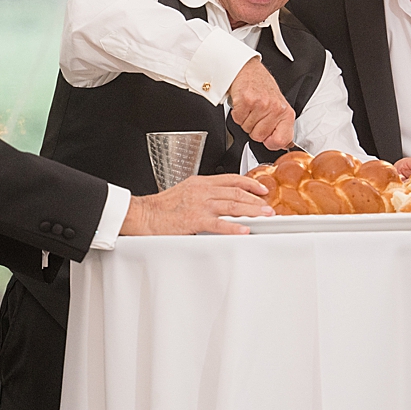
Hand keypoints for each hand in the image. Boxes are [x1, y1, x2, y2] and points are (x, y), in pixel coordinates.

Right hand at [121, 173, 272, 235]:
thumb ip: (203, 194)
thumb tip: (221, 200)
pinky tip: (244, 230)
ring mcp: (199, 205)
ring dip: (251, 211)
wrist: (142, 215)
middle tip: (268, 207)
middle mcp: (202, 191)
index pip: (231, 179)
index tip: (261, 189)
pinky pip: (218, 224)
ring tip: (264, 216)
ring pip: (232, 205)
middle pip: (236, 193)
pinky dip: (234, 227)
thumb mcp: (185, 192)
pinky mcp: (194, 220)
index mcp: (200, 183)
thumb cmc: (161, 207)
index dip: (250, 184)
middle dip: (255, 200)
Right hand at [227, 58, 295, 149]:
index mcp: (286, 112)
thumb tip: (283, 144)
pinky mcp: (246, 101)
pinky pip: (238, 119)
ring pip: (247, 129)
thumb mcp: (278, 105)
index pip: (283, 141)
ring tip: (250, 107)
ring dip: (245, 120)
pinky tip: (243, 103)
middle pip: (259, 137)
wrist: (247, 69)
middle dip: (254, 128)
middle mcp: (275, 108)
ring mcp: (261, 105)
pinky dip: (237, 114)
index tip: (268, 139)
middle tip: (256, 114)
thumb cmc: (262, 86)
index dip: (271, 142)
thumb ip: (281, 125)